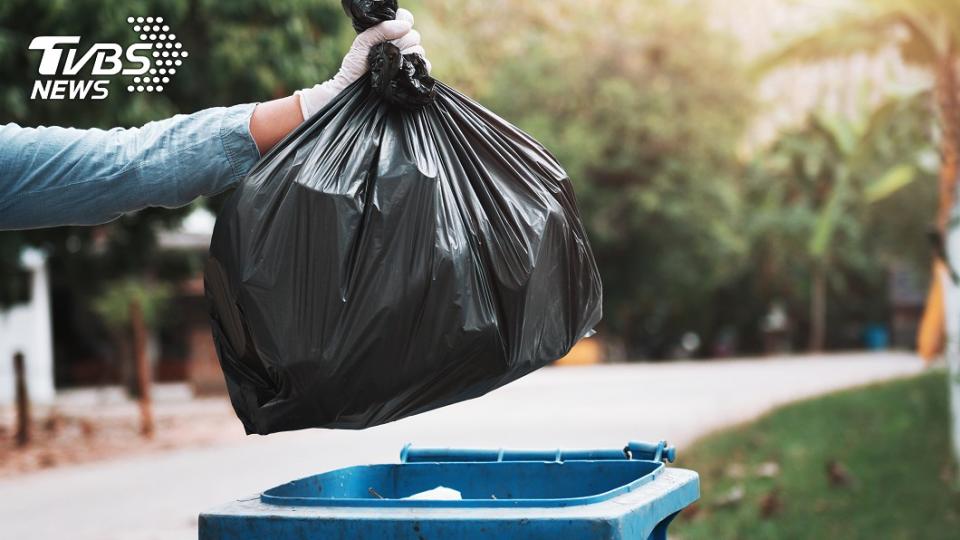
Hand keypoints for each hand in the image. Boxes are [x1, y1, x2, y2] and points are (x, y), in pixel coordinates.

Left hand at [295, 8, 428, 118]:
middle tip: (388, 52)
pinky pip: (425, 66)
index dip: (405, 21)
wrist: (353, 92)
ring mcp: (408, 62)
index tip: (398, 29)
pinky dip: (419, 67)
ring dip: (408, 55)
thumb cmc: (354, 68)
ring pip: (419, 50)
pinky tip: (405, 71)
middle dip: (402, 42)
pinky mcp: (412, 76)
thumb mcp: (362, 43)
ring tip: (392, 65)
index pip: (406, 19)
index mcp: (389, 35)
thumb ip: (380, 30)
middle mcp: (401, 46)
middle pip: (414, 35)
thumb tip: (405, 26)